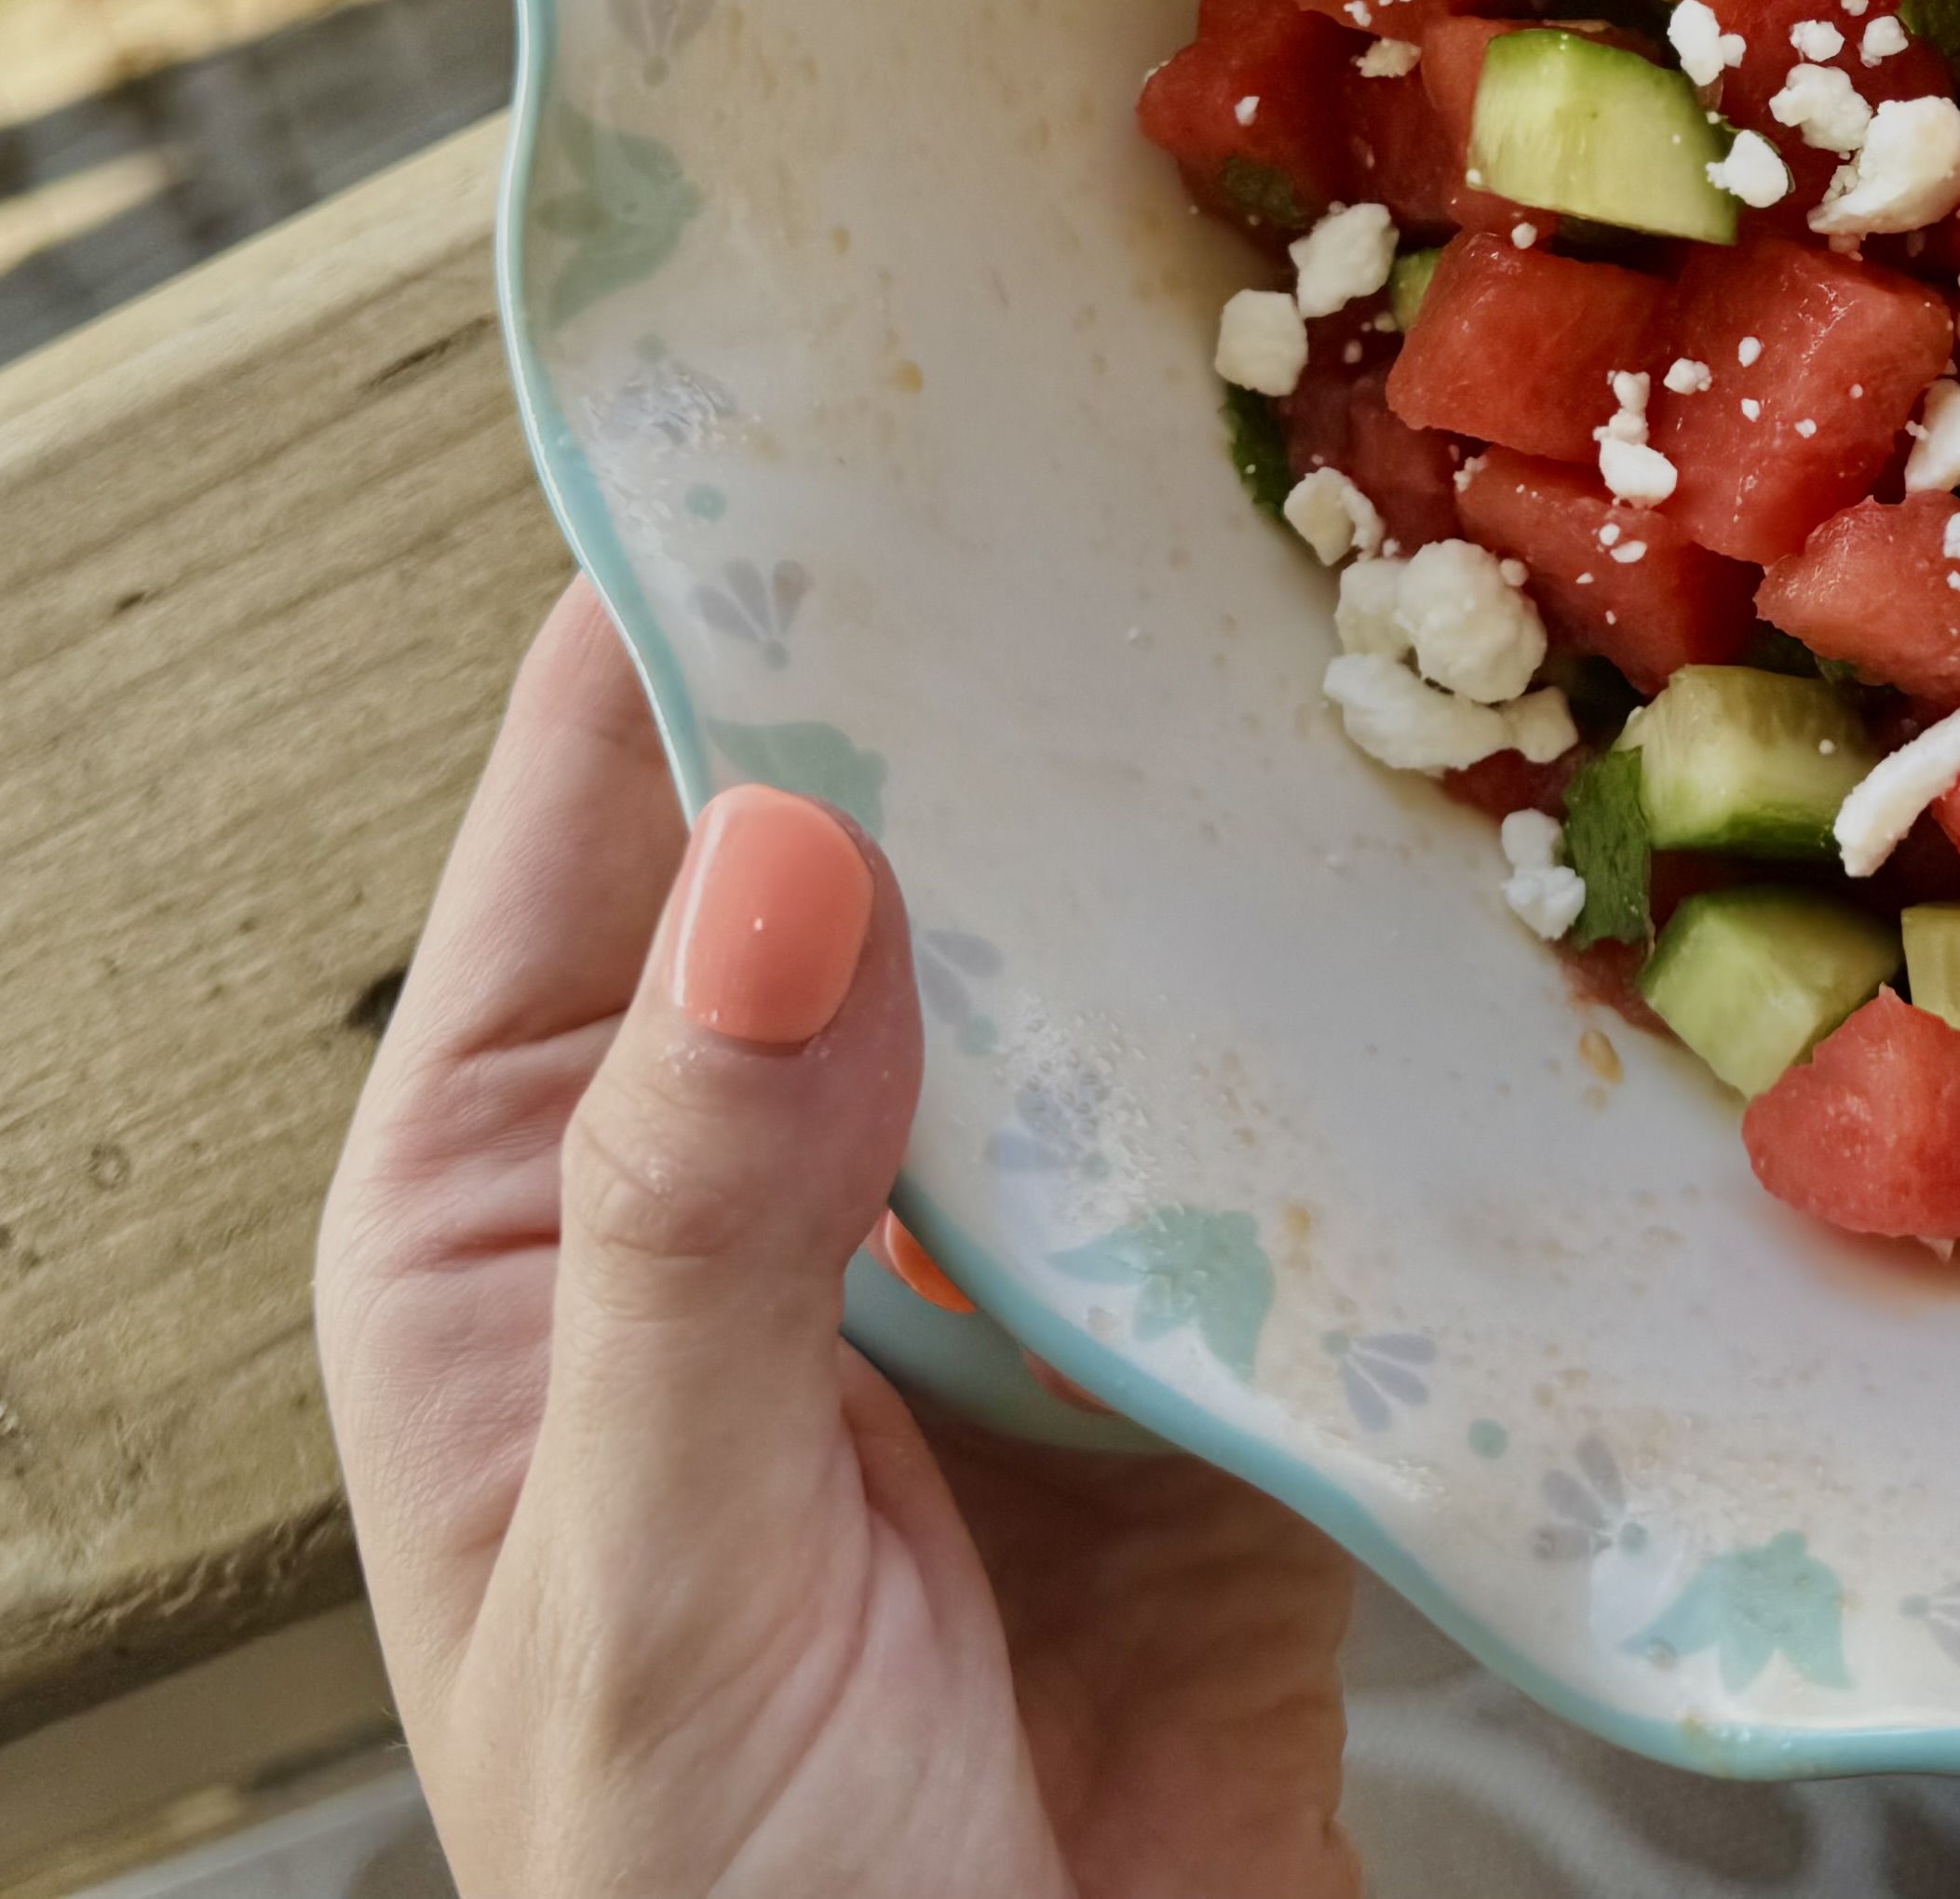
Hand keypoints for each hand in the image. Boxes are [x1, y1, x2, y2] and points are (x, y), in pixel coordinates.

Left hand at [320, 582, 1360, 1894]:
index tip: (875, 384)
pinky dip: (1338, 985)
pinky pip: (1264, 1088)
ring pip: (1092, 925)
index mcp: (529, 1180)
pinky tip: (1430, 855)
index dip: (723, 567)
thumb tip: (785, 846)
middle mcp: (761, 1149)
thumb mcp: (653, 1575)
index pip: (608, 781)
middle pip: (883, 813)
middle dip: (1010, 654)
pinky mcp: (1202, 1303)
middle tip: (1176, 454)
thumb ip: (703, 1221)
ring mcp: (994, 1218)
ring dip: (1190, 805)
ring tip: (1331, 606)